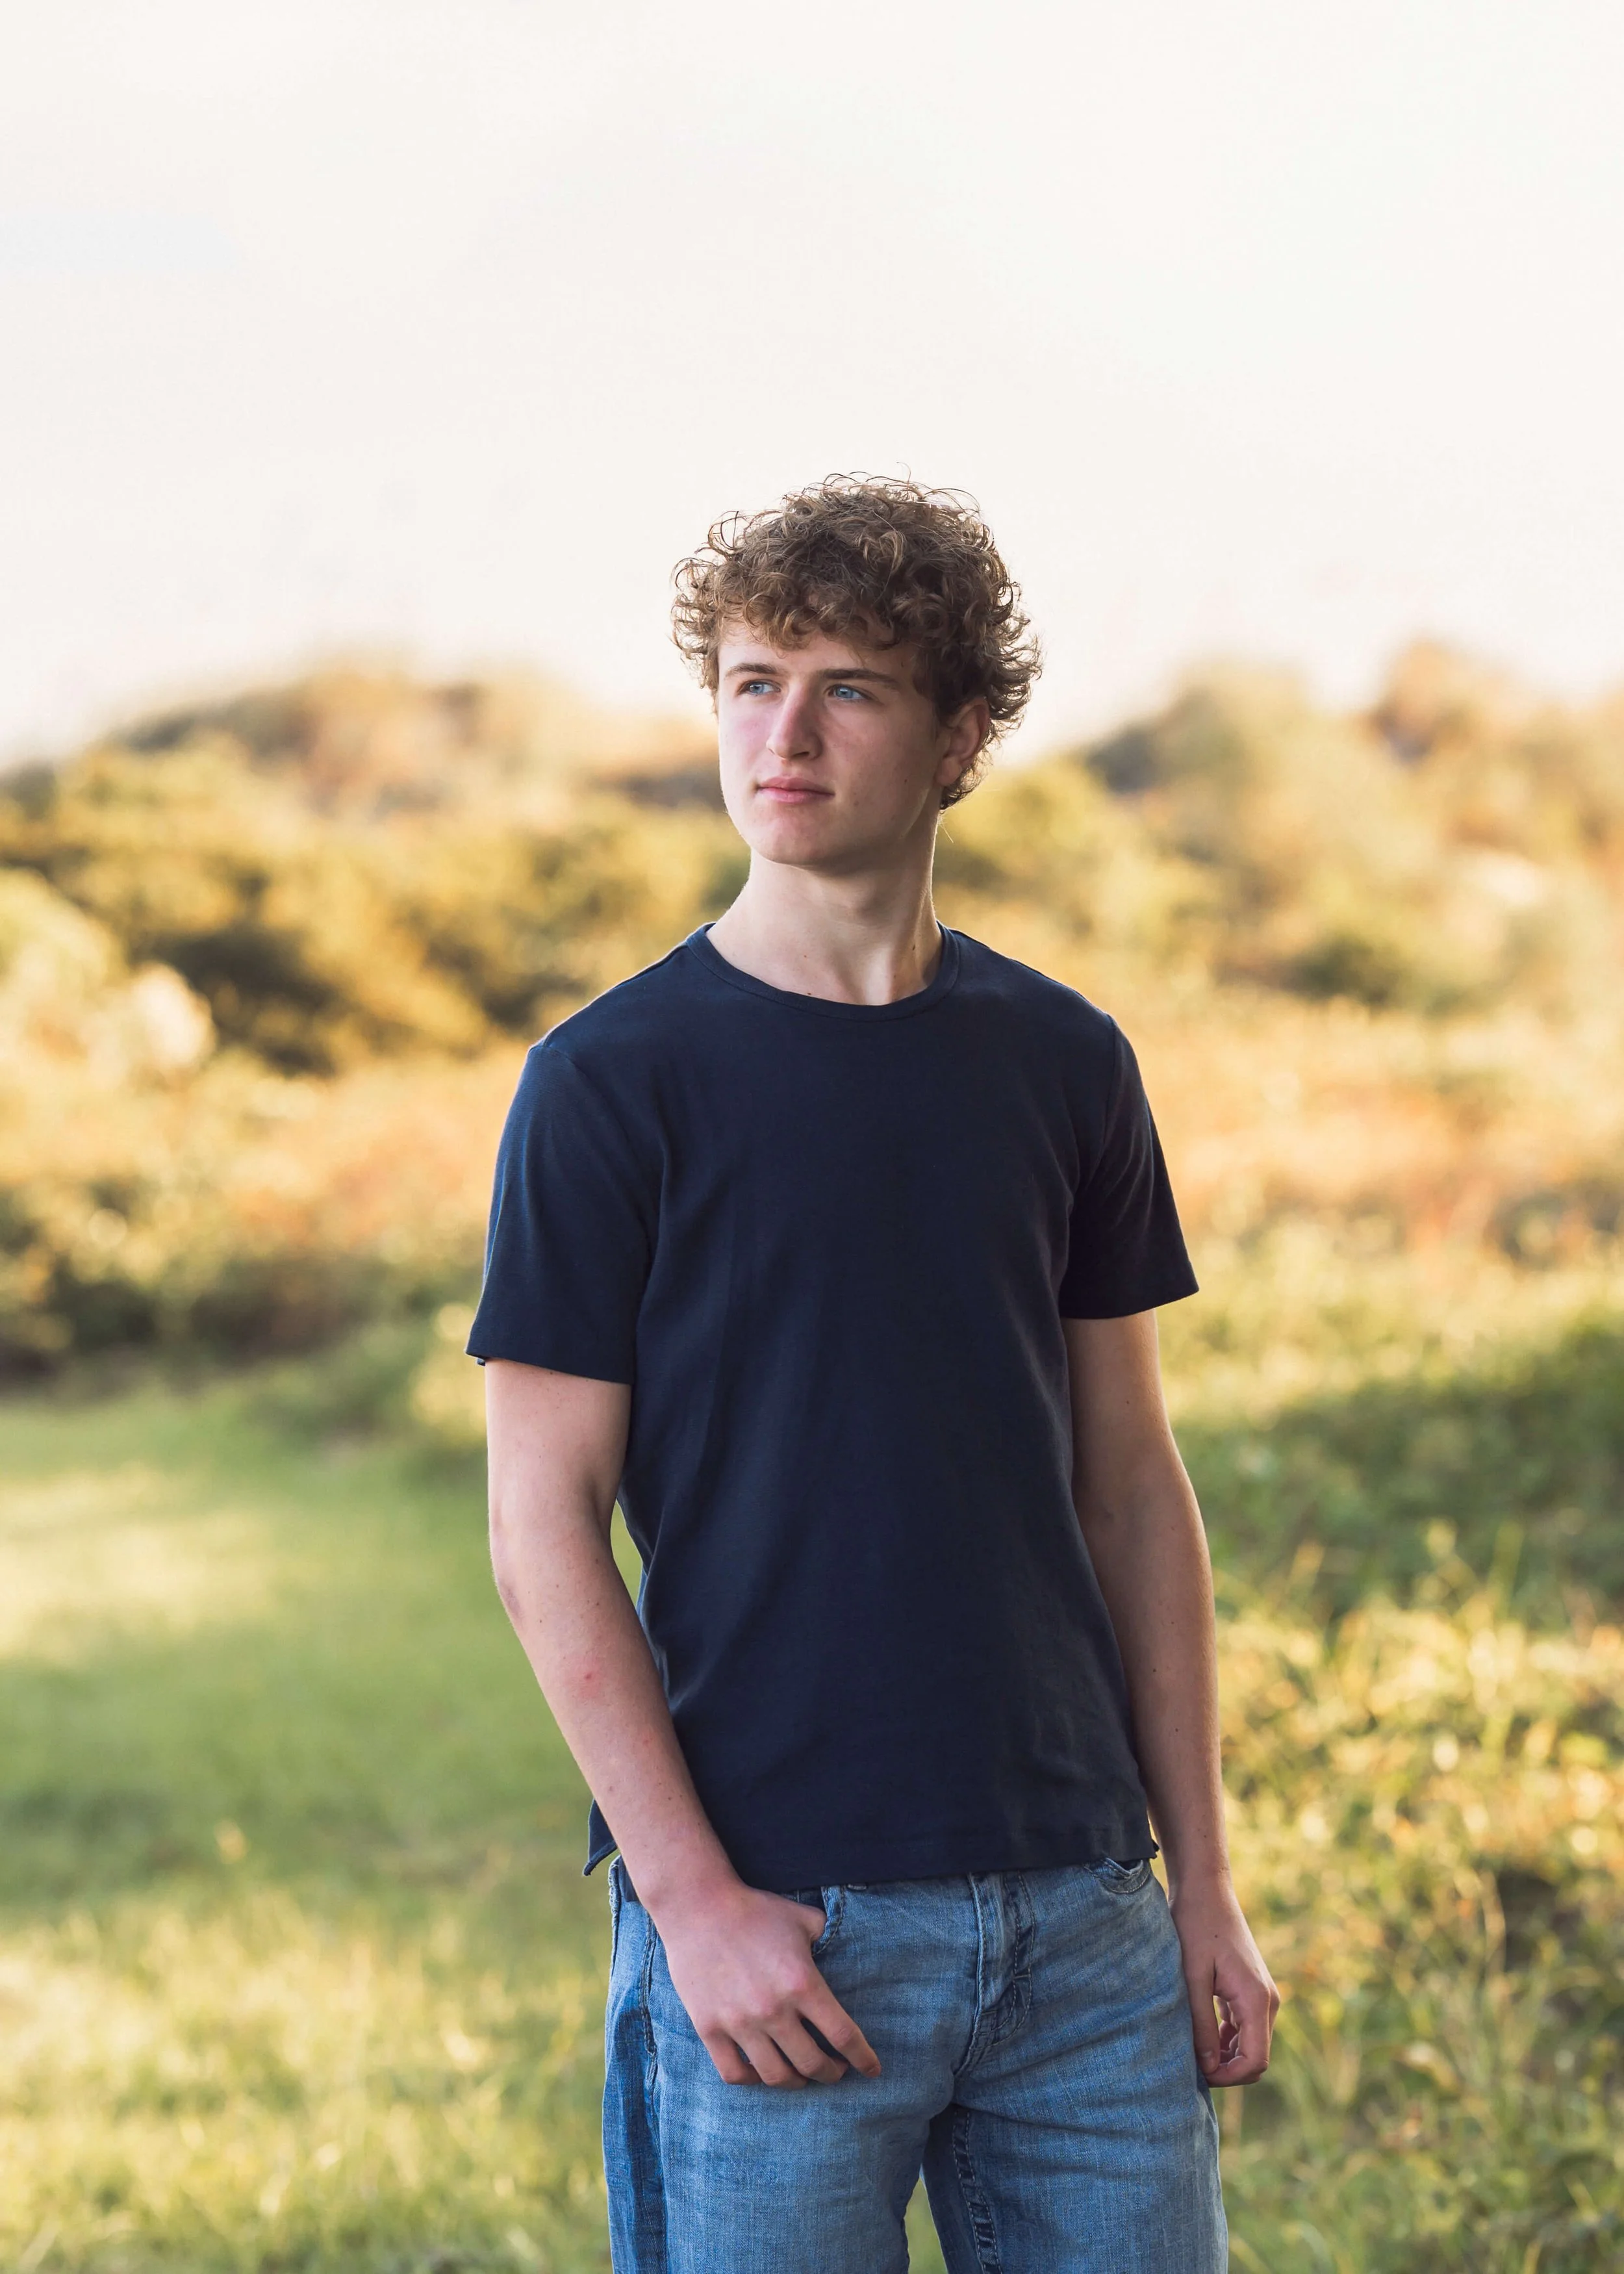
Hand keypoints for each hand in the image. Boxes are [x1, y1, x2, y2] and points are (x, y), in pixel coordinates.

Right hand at [653, 1879, 882, 2088]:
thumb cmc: (755, 1910)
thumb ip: (828, 1938)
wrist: (698, 1906)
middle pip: (812, 2064)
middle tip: (837, 2070)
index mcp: (802, 1982)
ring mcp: (739, 2023)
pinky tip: (763, 2071)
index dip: (862, 2058)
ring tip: (802, 2076)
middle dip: (832, 2073)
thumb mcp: (803, 1919)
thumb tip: (843, 1949)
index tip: (872, 2070)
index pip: (843, 2035)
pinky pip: (735, 2074)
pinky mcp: (709, 2029)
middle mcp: (773, 2010)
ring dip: (796, 2082)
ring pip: (776, 2076)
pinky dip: (754, 2080)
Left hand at [1168, 1872, 1278, 2085]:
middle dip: (1226, 2069)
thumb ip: (1202, 2024)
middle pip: (1256, 2057)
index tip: (1199, 2073)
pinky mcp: (1250, 1989)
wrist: (1206, 1890)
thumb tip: (1209, 2068)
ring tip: (1191, 2048)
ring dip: (1225, 2054)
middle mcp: (1267, 2001)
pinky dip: (1225, 2038)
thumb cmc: (1195, 1927)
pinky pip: (1244, 2027)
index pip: (1256, 2061)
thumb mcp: (1192, 1977)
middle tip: (1191, 2064)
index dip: (1229, 2076)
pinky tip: (1200, 2033)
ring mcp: (1261, 1995)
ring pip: (1250, 2044)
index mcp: (1256, 1999)